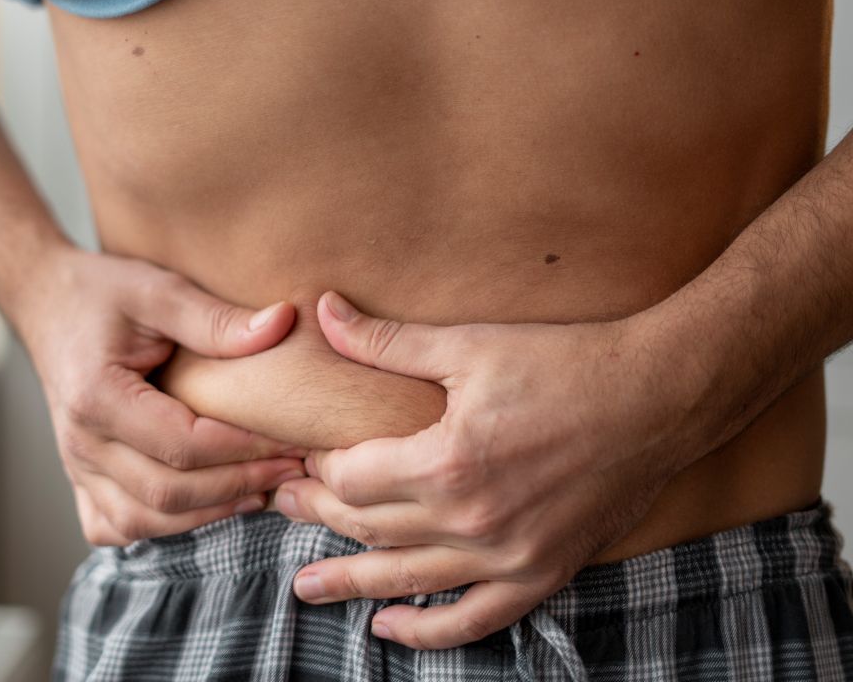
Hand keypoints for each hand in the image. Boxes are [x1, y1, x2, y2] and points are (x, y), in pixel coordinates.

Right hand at [17, 247, 306, 545]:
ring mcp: (74, 466)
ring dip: (207, 514)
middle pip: (167, 491)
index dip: (244, 449)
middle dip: (238, 485)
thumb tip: (281, 325)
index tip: (292, 439)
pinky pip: (113, 526)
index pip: (182, 444)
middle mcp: (80, 441)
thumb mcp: (159, 290)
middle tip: (292, 468)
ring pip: (142, 520)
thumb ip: (215, 318)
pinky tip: (204, 506)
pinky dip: (160, 527)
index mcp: (96, 396)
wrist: (47, 303)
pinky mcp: (77, 477)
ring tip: (261, 490)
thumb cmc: (104, 294)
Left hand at [274, 291, 690, 648]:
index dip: (318, 469)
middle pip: (368, 529)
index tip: (304, 456)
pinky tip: (387, 628)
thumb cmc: (564, 363)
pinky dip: (428, 631)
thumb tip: (323, 311)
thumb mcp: (469, 345)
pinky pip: (474, 621)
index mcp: (446, 462)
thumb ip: (387, 342)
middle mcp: (471, 521)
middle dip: (318, 519)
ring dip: (351, 584)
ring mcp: (507, 557)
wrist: (658, 398)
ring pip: (406, 581)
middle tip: (282, 508)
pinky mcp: (541, 574)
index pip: (351, 479)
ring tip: (304, 588)